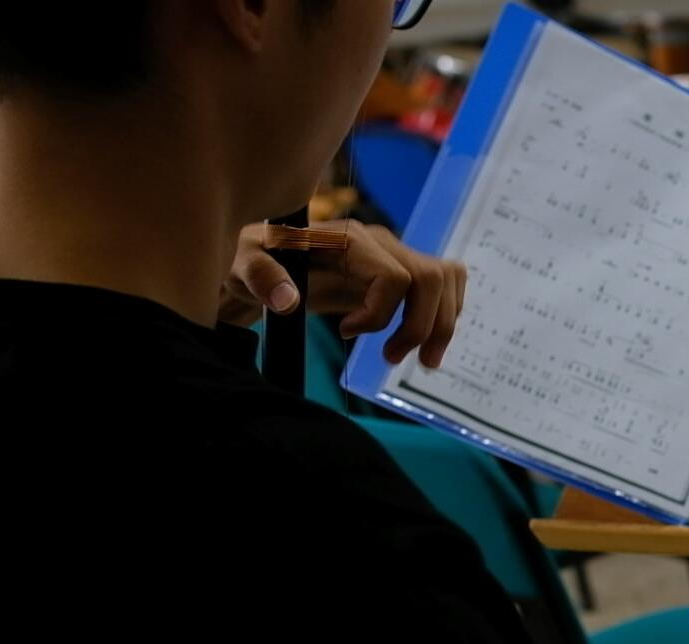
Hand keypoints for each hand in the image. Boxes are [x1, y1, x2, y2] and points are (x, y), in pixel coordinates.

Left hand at [220, 220, 467, 368]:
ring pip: (445, 281)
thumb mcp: (242, 267)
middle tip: (391, 358)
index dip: (379, 313)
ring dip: (441, 325)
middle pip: (431, 278)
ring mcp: (393, 254)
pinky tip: (424, 340)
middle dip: (421, 326)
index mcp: (346, 238)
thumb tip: (290, 299)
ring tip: (421, 360)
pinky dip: (444, 314)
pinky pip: (444, 283)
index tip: (344, 332)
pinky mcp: (399, 270)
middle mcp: (379, 242)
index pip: (395, 276)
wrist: (260, 262)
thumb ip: (261, 277)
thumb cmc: (251, 263)